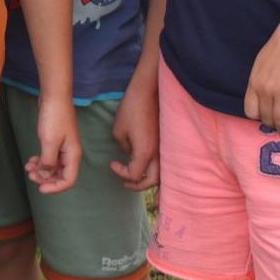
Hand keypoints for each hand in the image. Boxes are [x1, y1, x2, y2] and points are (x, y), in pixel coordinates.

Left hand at [27, 96, 81, 193]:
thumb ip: (48, 161)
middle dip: (46, 178)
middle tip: (31, 176)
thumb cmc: (54, 118)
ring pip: (54, 166)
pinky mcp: (56, 141)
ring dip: (42, 170)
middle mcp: (70, 154)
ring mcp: (63, 147)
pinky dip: (41, 161)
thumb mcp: (49, 141)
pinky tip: (32, 160)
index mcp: (73, 155)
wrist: (54, 97)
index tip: (40, 188)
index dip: (55, 187)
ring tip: (28, 168)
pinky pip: (50, 157)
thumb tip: (45, 176)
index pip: (69, 180)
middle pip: (61, 175)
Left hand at [109, 73, 158, 190]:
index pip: (134, 174)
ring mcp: (164, 149)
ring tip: (137, 180)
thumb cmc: (131, 109)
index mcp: (145, 153)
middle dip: (137, 185)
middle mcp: (158, 155)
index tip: (112, 163)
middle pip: (151, 181)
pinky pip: (164, 164)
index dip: (121, 173)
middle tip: (125, 183)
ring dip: (149, 180)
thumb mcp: (119, 130)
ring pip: (162, 175)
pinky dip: (156, 171)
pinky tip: (148, 168)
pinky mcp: (166, 143)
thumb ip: (123, 146)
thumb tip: (129, 151)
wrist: (148, 93)